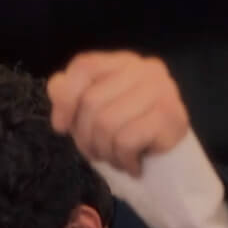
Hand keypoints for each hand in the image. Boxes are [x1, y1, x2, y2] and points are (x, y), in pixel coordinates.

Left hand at [46, 51, 190, 177]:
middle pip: (92, 100)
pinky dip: (123, 160)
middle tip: (95, 153)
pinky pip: (126, 141)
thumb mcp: (93, 114)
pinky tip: (132, 165)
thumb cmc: (127, 134)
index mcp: (123, 62)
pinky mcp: (171, 116)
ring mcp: (162, 90)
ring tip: (114, 159)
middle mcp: (145, 69)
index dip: (65, 98)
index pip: (85, 66)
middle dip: (85, 137)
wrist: (169, 164)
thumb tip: (56, 86)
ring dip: (104, 152)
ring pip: (107, 123)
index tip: (60, 127)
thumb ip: (71, 94)